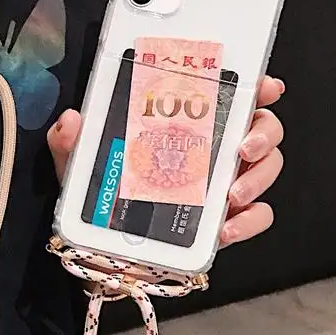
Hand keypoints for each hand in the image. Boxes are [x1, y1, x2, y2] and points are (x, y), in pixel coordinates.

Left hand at [47, 75, 285, 247]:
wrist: (106, 248)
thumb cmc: (100, 194)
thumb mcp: (79, 163)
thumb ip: (70, 140)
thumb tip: (71, 119)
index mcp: (186, 126)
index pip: (231, 96)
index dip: (255, 87)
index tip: (264, 86)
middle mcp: (213, 150)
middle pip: (262, 128)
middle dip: (264, 133)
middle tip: (243, 148)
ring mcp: (225, 185)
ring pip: (266, 168)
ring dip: (257, 178)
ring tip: (231, 194)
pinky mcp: (228, 220)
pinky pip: (257, 217)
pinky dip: (249, 222)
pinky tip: (226, 229)